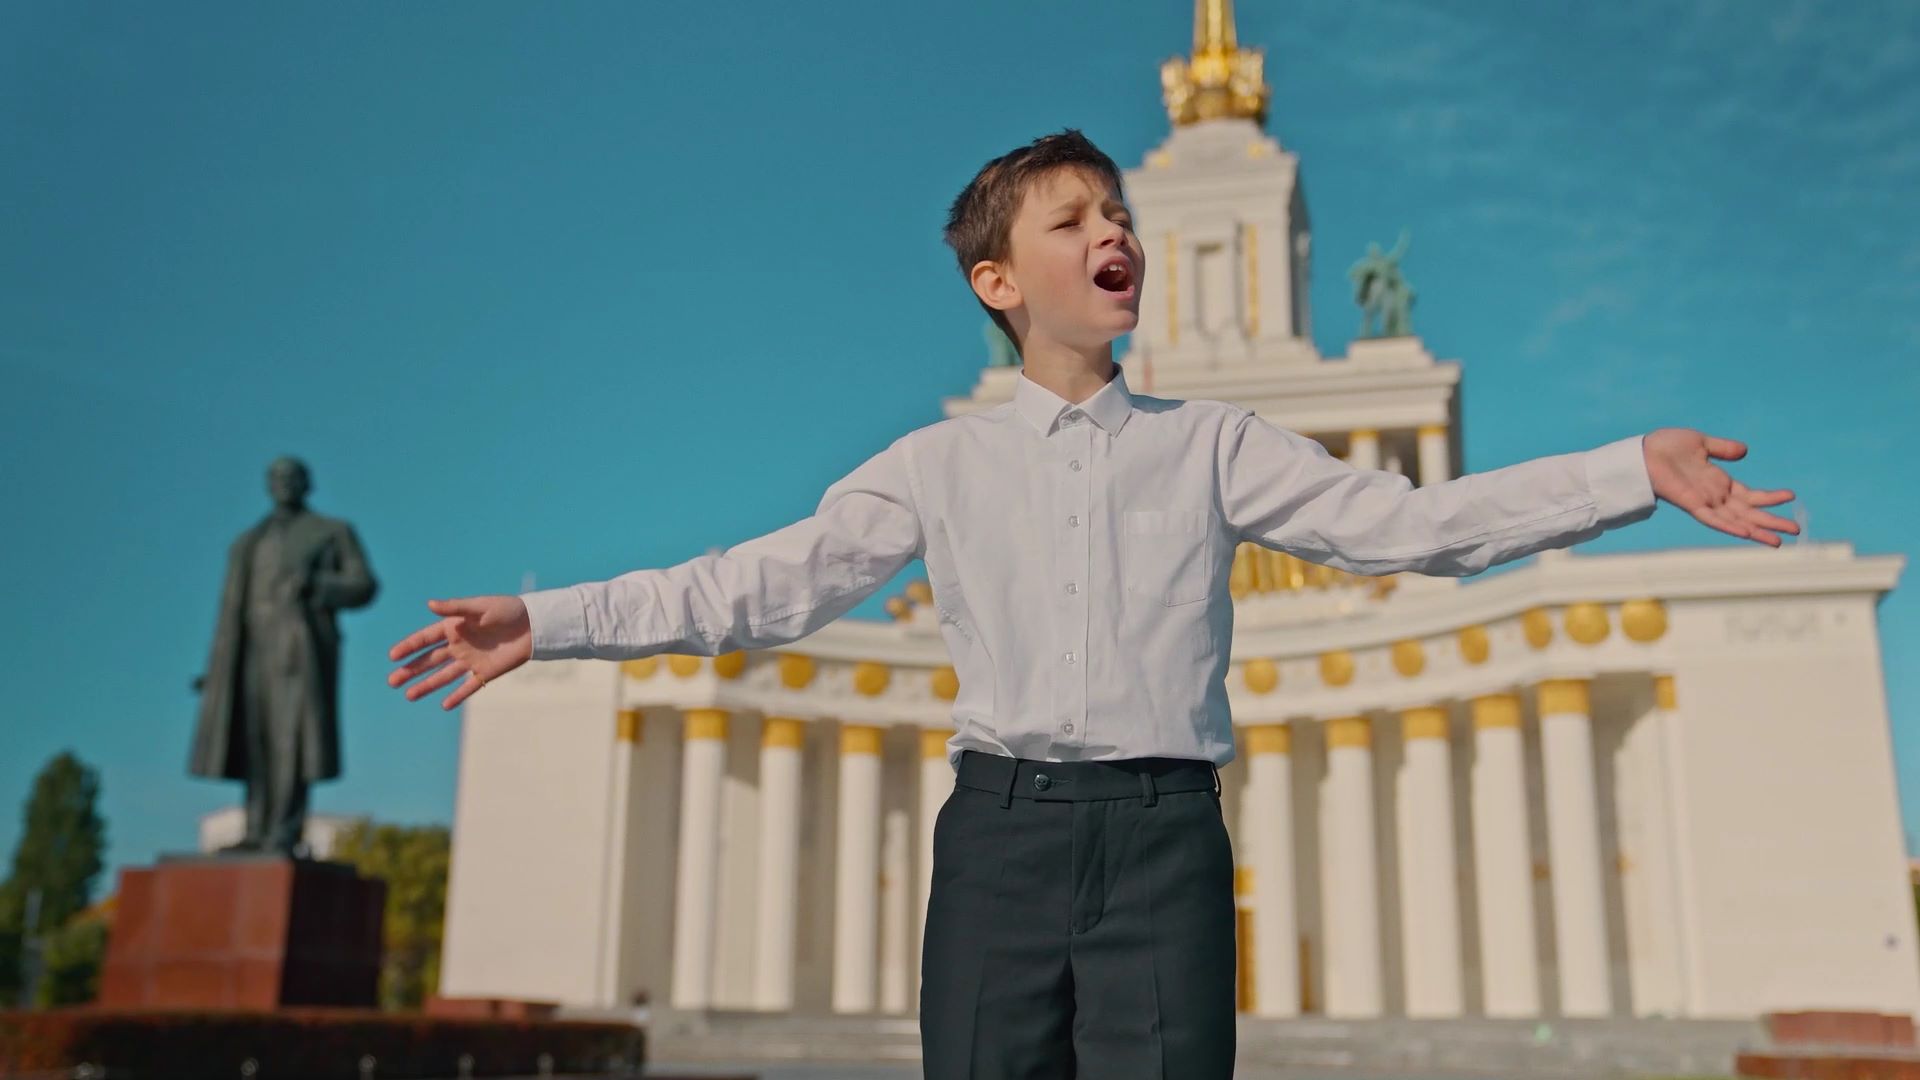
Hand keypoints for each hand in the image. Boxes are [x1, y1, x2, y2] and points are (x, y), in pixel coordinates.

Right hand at [386, 596, 532, 710]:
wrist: (535, 625)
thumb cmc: (508, 610)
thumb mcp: (481, 607)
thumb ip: (455, 608)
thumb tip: (429, 604)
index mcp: (454, 627)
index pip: (425, 639)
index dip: (409, 647)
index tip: (392, 656)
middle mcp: (458, 646)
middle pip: (429, 660)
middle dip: (410, 670)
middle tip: (392, 681)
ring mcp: (471, 661)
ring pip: (443, 676)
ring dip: (426, 685)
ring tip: (408, 695)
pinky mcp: (486, 672)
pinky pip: (469, 687)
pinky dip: (457, 696)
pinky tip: (444, 705)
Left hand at [1643, 428, 1799, 546]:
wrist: (1643, 450)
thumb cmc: (1666, 447)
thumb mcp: (1701, 443)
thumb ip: (1723, 449)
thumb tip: (1745, 451)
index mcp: (1719, 482)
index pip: (1749, 496)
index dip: (1770, 498)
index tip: (1791, 496)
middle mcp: (1714, 495)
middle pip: (1749, 513)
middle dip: (1771, 521)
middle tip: (1796, 529)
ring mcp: (1704, 502)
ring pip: (1736, 521)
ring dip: (1757, 531)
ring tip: (1779, 541)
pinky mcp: (1690, 504)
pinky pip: (1712, 519)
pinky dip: (1728, 526)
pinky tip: (1745, 532)